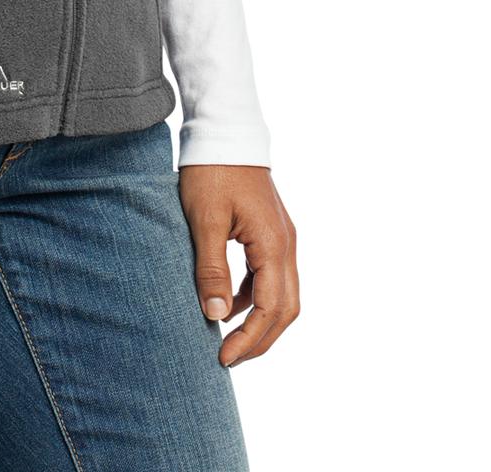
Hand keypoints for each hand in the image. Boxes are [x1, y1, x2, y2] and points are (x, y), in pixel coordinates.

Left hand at [177, 165, 298, 366]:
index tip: (224, 358)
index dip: (250, 338)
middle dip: (261, 339)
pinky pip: (270, 276)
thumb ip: (212, 269)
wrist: (223, 131)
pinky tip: (228, 304)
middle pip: (286, 308)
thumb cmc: (211, 171)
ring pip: (282, 294)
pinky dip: (254, 297)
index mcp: (273, 244)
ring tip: (228, 340)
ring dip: (259, 321)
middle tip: (229, 359)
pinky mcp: (271, 232)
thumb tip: (216, 317)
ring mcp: (281, 237)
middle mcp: (286, 244)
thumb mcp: (205, 220)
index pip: (271, 308)